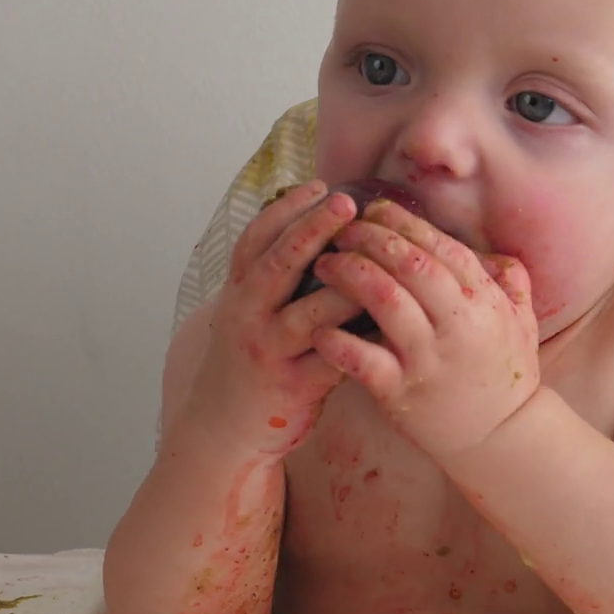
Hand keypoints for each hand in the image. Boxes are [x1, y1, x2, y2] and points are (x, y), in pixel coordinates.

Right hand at [180, 181, 365, 455]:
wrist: (223, 428)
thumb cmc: (251, 358)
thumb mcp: (249, 311)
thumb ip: (276, 276)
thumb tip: (316, 226)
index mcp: (238, 291)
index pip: (256, 240)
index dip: (285, 210)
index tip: (318, 185)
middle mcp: (247, 316)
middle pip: (277, 265)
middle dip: (311, 230)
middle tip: (346, 203)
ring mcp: (268, 351)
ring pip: (308, 312)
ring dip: (344, 286)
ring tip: (376, 260)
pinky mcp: (292, 387)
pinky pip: (333, 358)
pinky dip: (361, 338)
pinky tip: (390, 322)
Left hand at [309, 199, 541, 459]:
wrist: (501, 439)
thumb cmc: (505, 375)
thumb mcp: (522, 322)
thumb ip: (510, 280)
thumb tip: (489, 250)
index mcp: (484, 302)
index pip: (442, 248)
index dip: (404, 224)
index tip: (375, 209)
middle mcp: (456, 326)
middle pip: (410, 265)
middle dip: (371, 239)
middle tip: (341, 229)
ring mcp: (428, 359)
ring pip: (384, 301)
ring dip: (349, 274)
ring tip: (324, 264)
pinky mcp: (401, 392)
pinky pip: (362, 360)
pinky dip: (337, 340)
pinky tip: (317, 326)